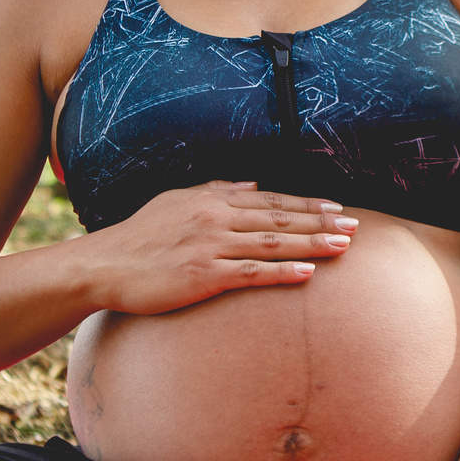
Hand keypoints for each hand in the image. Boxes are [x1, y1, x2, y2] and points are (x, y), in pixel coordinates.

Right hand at [94, 181, 354, 314]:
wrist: (104, 265)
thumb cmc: (138, 237)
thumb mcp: (175, 201)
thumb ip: (215, 191)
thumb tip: (251, 185)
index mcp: (212, 199)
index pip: (270, 201)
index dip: (306, 204)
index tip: (336, 208)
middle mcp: (216, 218)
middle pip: (279, 219)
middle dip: (321, 222)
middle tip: (355, 226)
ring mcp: (210, 246)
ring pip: (273, 243)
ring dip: (312, 243)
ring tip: (343, 247)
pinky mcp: (203, 275)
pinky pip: (251, 273)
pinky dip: (282, 271)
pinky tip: (308, 273)